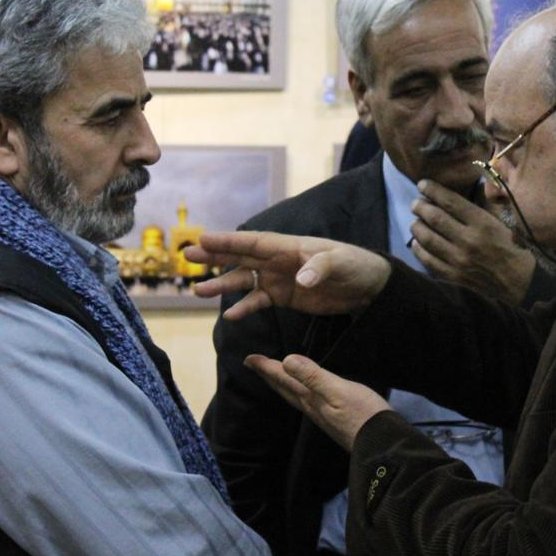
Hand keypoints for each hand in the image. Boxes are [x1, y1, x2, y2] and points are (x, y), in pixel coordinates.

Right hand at [185, 231, 391, 319]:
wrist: (367, 287)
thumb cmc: (355, 265)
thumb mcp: (340, 263)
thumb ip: (318, 269)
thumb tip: (299, 280)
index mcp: (289, 246)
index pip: (253, 241)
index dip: (228, 241)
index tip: (202, 239)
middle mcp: (279, 260)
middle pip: (240, 256)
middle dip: (214, 256)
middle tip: (187, 256)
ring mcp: (279, 278)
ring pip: (244, 279)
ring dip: (222, 284)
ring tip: (197, 291)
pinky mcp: (284, 297)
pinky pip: (258, 301)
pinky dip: (244, 308)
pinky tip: (230, 316)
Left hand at [245, 354, 390, 451]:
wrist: (381, 443)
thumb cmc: (363, 414)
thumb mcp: (338, 390)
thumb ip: (313, 376)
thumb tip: (286, 360)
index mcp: (310, 398)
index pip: (283, 379)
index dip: (266, 367)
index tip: (248, 358)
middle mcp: (311, 408)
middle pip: (284, 389)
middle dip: (269, 375)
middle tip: (253, 365)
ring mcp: (321, 415)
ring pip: (294, 396)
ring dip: (281, 384)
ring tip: (273, 376)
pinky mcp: (332, 419)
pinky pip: (306, 401)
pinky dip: (297, 391)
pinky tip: (305, 392)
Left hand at [409, 180, 536, 305]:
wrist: (519, 282)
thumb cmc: (511, 248)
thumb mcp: (500, 223)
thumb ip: (479, 210)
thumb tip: (455, 197)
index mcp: (482, 223)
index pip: (451, 202)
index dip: (433, 190)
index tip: (422, 184)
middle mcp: (468, 240)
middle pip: (435, 218)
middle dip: (421, 207)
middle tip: (415, 203)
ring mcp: (459, 260)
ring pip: (428, 239)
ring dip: (417, 227)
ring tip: (415, 221)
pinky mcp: (454, 275)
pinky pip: (428, 260)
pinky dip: (419, 249)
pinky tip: (416, 242)